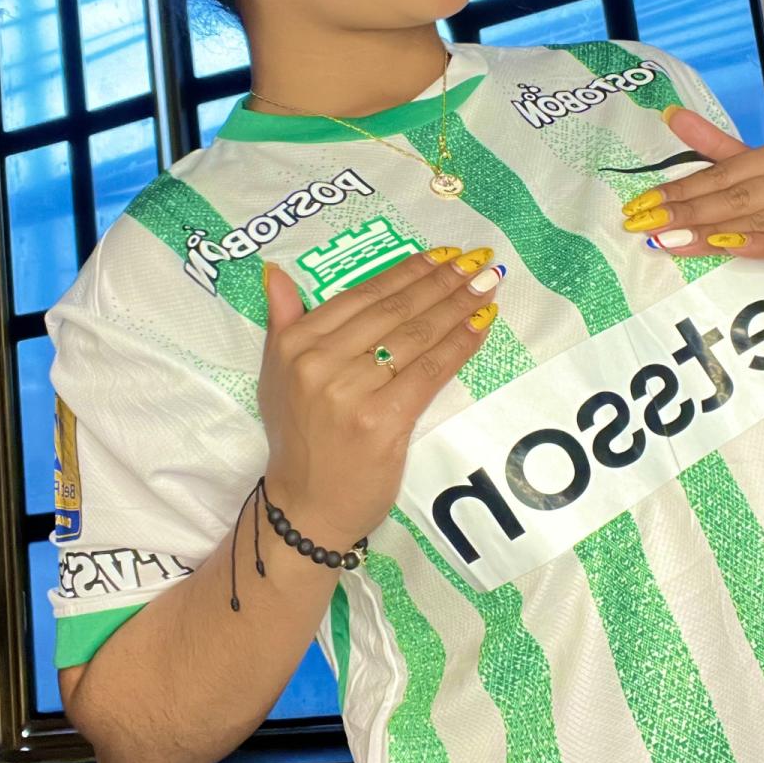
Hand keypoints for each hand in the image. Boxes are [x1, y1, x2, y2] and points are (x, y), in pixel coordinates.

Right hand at [257, 245, 506, 549]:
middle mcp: (318, 363)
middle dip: (442, 282)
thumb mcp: (275, 375)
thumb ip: (282, 322)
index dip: (406, 271)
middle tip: (478, 262)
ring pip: (416, 336)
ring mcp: (350, 393)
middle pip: (394, 310)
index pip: (361, 295)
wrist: (305, 507)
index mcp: (294, 344)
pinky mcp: (382, 422)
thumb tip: (277, 272)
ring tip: (488, 286)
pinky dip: (460, 344)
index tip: (441, 255)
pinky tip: (482, 326)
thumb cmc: (299, 440)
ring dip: (459, 306)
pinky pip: (430, 372)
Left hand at [621, 107, 763, 347]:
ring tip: (669, 242)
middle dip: (686, 212)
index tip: (642, 204)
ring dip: (708, 232)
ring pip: (758, 220)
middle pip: (738, 196)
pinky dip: (755, 244)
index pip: (726, 171)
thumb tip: (671, 114)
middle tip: (644, 225)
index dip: (681, 187)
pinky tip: (723, 246)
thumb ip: (721, 153)